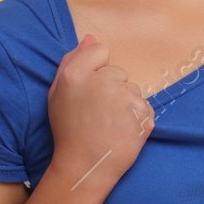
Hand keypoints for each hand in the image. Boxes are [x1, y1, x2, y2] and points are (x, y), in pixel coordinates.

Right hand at [46, 35, 155, 196]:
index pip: (101, 51)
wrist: (86, 166)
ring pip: (133, 89)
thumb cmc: (69, 130)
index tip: (90, 88)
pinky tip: (122, 129)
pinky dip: (137, 117)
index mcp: (76, 74)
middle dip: (111, 87)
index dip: (97, 68)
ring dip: (125, 102)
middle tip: (97, 112)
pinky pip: (144, 106)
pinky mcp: (144, 114)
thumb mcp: (58, 94)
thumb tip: (91, 38)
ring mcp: (126, 98)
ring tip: (109, 123)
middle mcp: (102, 82)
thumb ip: (73, 61)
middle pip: (118, 71)